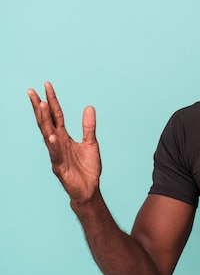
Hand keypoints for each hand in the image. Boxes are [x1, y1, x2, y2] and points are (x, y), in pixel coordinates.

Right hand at [28, 82, 101, 203]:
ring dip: (44, 120)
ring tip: (42, 105)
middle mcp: (57, 143)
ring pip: (48, 135)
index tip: (47, 85)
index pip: (56, 115)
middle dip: (40, 106)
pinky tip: (52, 135)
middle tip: (32, 91)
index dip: (52, 100)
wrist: (89, 189)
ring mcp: (56, 154)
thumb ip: (88, 126)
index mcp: (64, 137)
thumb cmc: (87, 168)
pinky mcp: (59, 167)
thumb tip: (89, 107)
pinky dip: (54, 145)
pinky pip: (55, 154)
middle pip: (46, 122)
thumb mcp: (91, 143)